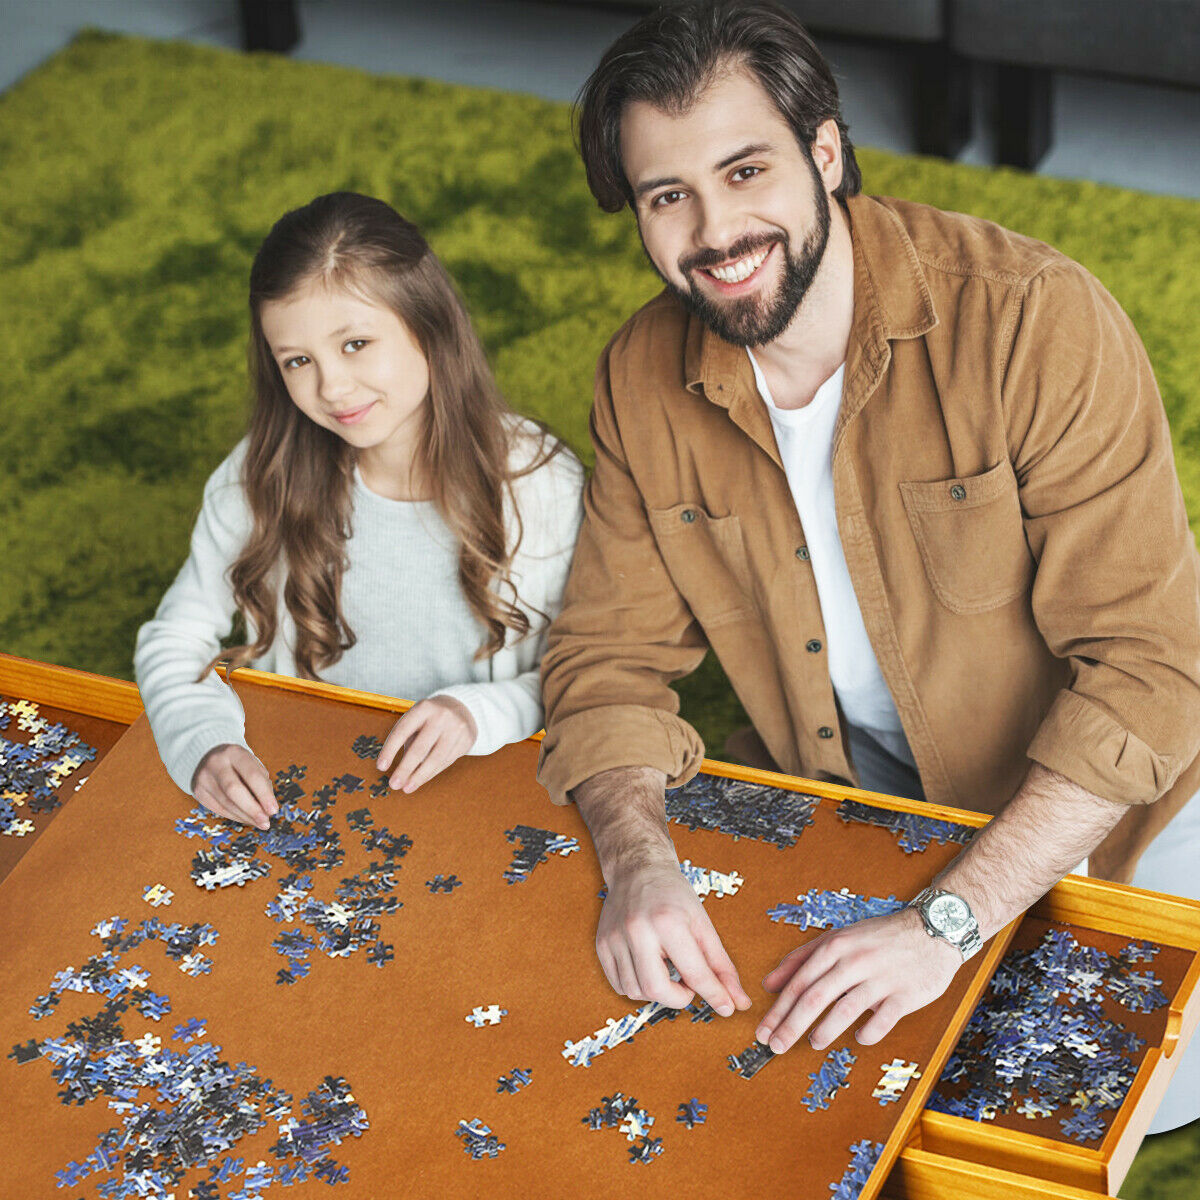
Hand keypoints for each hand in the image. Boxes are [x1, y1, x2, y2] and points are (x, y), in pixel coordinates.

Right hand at [192, 744, 276, 830]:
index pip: (251, 775)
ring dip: (245, 816)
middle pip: (234, 790)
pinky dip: (236, 817)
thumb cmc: (238, 763)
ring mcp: (204, 778)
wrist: (208, 756)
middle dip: (252, 809)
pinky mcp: (199, 792)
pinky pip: (219, 809)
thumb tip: (268, 810)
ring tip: (260, 823)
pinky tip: (247, 819)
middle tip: (266, 822)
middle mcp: (216, 763)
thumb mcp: (252, 765)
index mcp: (234, 752)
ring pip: (226, 803)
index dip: (264, 795)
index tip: (274, 810)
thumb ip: (262, 784)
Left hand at [376, 696, 477, 792]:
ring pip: (435, 759)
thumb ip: (407, 741)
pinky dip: (432, 773)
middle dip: (405, 769)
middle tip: (394, 784)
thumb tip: (399, 773)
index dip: (390, 750)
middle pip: (420, 748)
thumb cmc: (430, 719)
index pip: (402, 731)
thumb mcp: (416, 720)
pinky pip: (446, 762)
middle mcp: (441, 717)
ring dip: (419, 776)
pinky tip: (421, 779)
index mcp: (423, 708)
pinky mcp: (466, 740)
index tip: (381, 767)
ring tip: (407, 788)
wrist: (463, 708)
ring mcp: (456, 728)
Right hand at [596, 856, 752, 1016]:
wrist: (637, 869)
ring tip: (667, 968)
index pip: (694, 973)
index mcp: (668, 921)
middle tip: (688, 984)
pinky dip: (638, 986)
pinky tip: (649, 967)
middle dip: (678, 997)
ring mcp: (615, 938)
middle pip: (657, 989)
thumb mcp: (702, 924)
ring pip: (636, 991)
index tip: (727, 1008)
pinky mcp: (602, 944)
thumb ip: (721, 965)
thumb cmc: (673, 895)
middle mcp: (637, 930)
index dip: (714, 995)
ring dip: (657, 991)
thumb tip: (738, 1001)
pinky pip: (619, 985)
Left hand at [755, 907, 960, 1052]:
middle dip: (791, 1026)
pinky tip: (859, 1038)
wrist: (932, 930)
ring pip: (844, 1009)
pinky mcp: (904, 995)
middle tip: (775, 1046)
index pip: (798, 983)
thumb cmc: (879, 937)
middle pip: (814, 998)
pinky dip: (867, 1033)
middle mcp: (854, 961)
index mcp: (834, 946)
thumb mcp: (837, 938)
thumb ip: (801, 959)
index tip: (763, 1031)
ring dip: (825, 1031)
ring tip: (813, 1043)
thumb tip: (768, 984)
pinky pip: (881, 1021)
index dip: (778, 1010)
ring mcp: (880, 978)